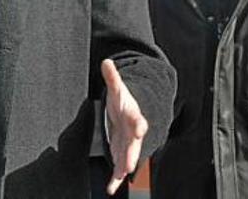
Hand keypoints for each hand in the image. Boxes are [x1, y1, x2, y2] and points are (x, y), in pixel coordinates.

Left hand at [101, 59, 147, 195]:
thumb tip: (106, 62)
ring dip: (122, 169)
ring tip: (118, 179)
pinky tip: (110, 189)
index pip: (138, 119)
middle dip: (132, 155)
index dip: (139, 123)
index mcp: (133, 116)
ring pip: (127, 158)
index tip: (141, 127)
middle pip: (134, 145)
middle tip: (130, 165)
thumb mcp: (117, 89)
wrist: (131, 113)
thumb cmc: (123, 101)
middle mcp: (133, 133)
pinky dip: (115, 178)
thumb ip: (112, 77)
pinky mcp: (122, 152)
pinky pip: (118, 166)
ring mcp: (129, 144)